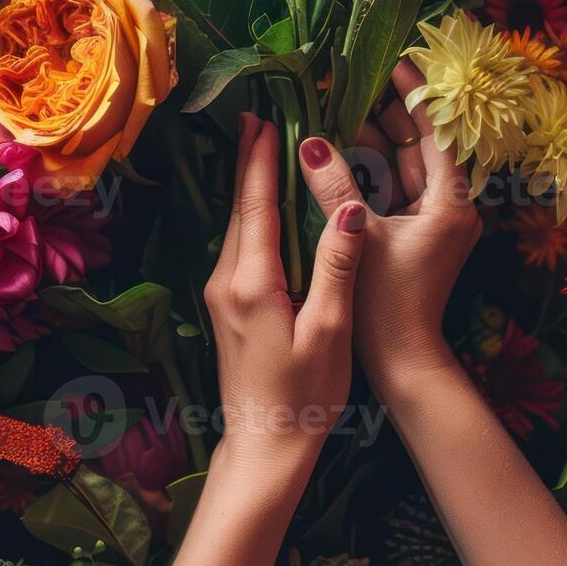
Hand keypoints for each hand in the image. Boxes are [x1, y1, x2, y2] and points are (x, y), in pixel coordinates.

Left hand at [205, 111, 366, 463]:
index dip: (261, 159)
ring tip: (263, 149)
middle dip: (251, 163)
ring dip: (250, 188)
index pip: (256, 204)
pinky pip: (239, 248)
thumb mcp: (330, 329)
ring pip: (237, 228)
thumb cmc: (305, 394)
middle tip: (262, 118)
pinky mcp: (226, 309)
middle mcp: (226, 282)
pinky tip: (265, 208)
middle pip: (240, 209)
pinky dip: (253, 218)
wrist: (265, 447)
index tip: (266, 119)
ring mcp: (220, 296)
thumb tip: (346, 206)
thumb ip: (337, 265)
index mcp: (252, 282)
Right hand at [298, 60, 480, 386]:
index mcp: (450, 203)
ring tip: (340, 105)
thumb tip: (307, 141)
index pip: (438, 131)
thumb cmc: (386, 304)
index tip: (394, 62)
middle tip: (354, 79)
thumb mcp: (357, 237)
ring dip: (374, 140)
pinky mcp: (417, 237)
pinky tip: (342, 150)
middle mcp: (450, 208)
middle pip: (420, 145)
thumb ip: (334, 186)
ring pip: (404, 167)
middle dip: (387, 113)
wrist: (403, 362)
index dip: (417, 94)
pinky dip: (371, 171)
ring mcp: (434, 223)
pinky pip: (395, 190)